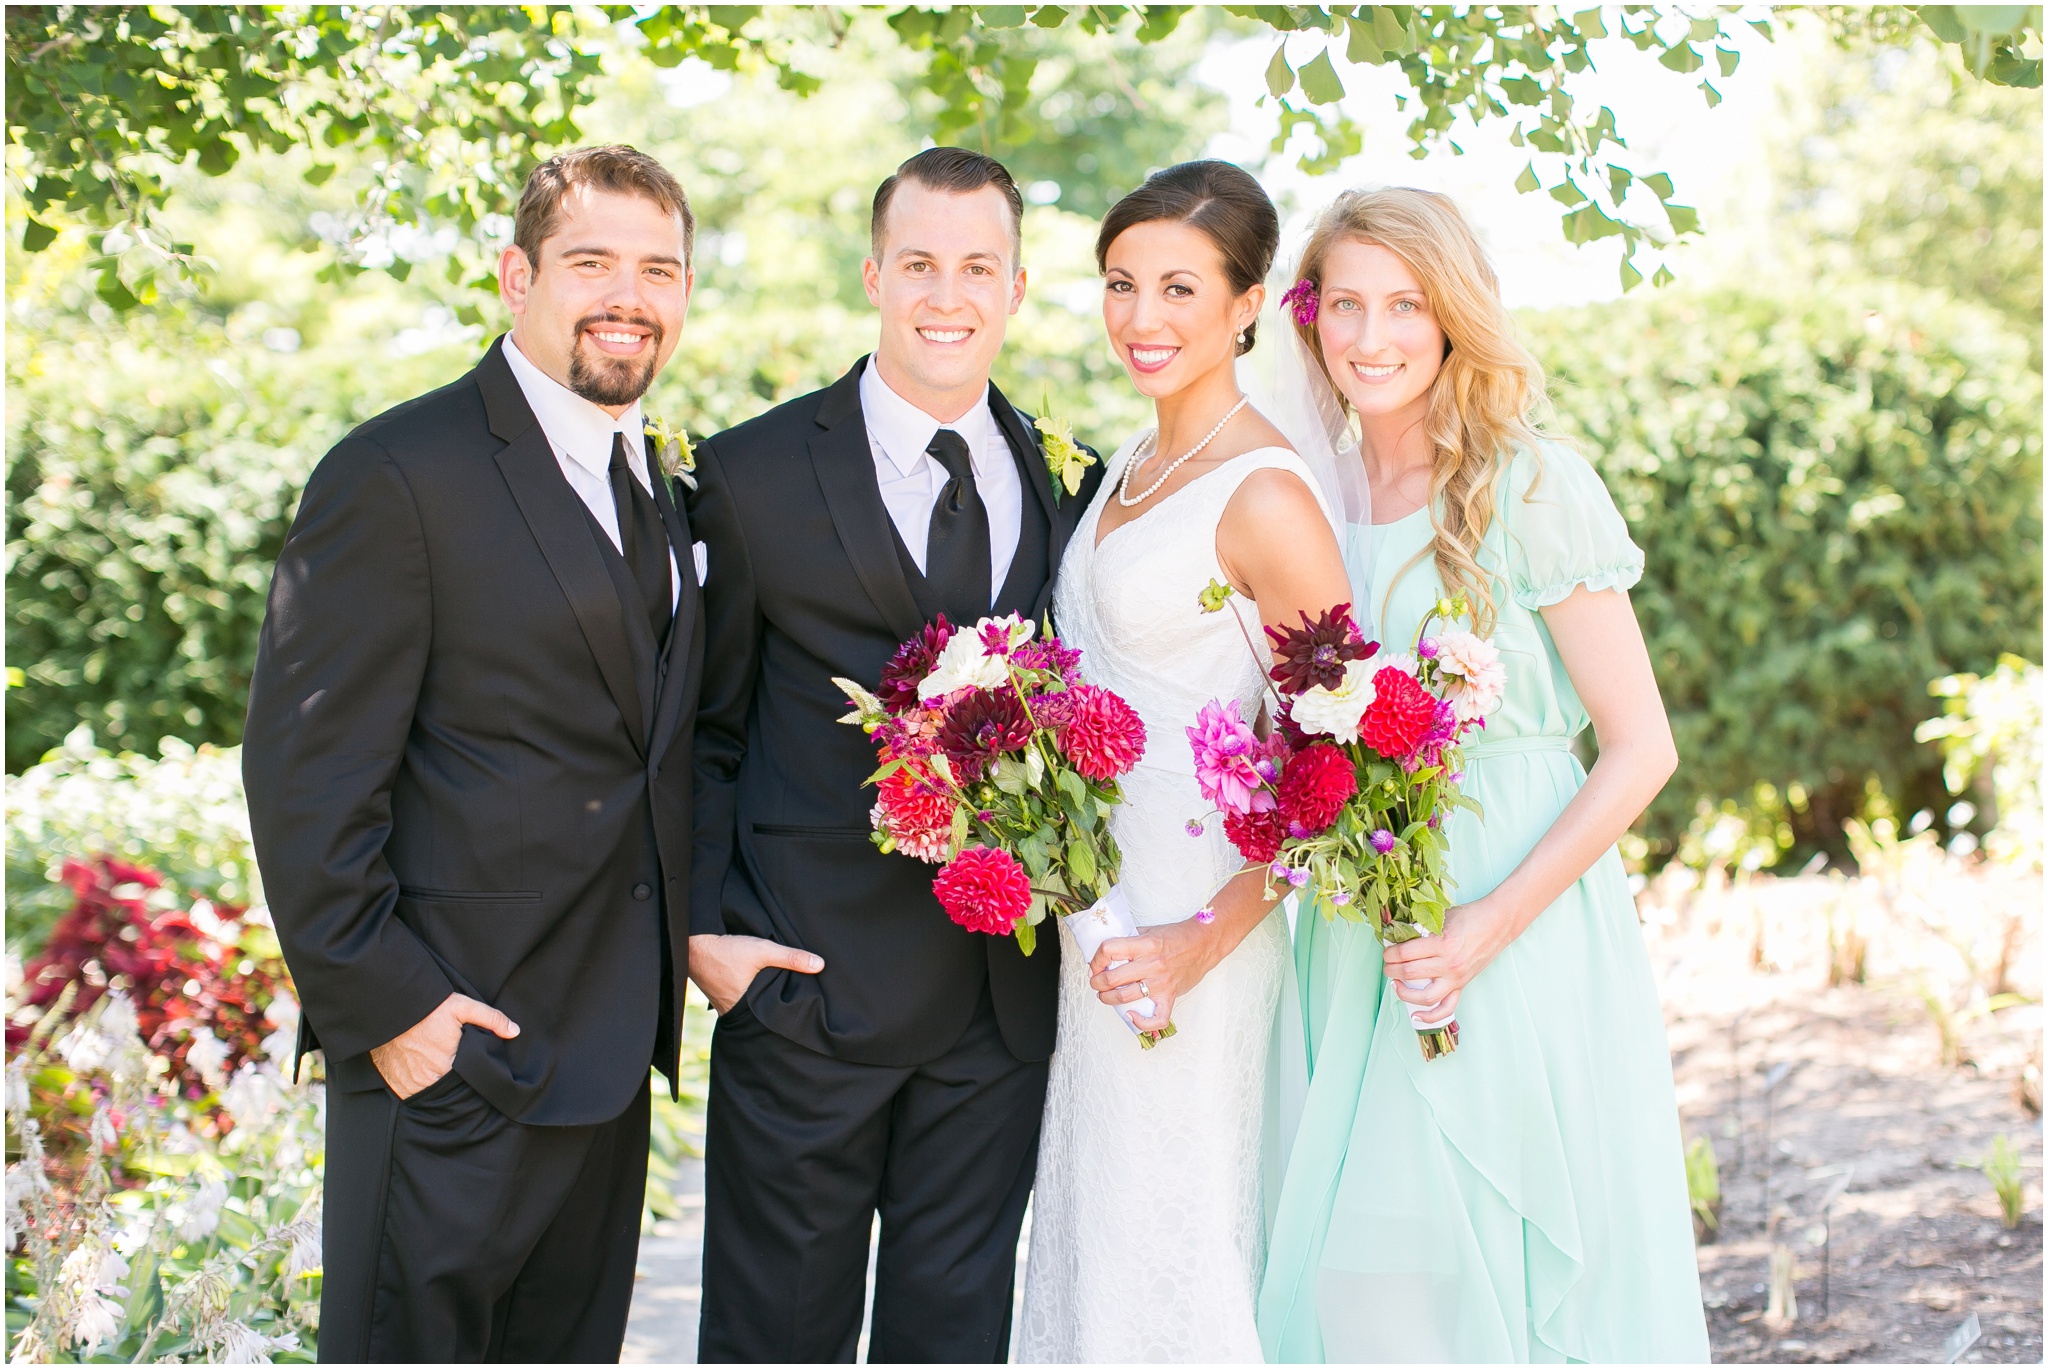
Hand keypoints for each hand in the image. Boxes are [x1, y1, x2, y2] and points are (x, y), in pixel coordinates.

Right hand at [370, 993, 519, 1099]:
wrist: (389, 1007)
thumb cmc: (427, 1008)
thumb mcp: (462, 1006)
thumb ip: (491, 1019)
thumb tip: (514, 1032)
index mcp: (449, 1065)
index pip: (468, 1080)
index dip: (470, 1075)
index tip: (468, 1067)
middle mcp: (428, 1079)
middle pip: (448, 1088)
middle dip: (453, 1081)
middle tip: (451, 1064)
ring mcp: (409, 1084)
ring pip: (428, 1092)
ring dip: (433, 1084)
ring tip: (434, 1067)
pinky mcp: (394, 1083)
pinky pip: (409, 1092)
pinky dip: (414, 1084)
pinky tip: (418, 1070)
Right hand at [687, 934, 823, 1013]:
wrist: (694, 945)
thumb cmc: (726, 951)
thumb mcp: (762, 951)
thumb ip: (790, 957)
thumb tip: (820, 965)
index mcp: (747, 1009)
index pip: (775, 1018)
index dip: (789, 1016)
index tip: (807, 1013)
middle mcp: (736, 1013)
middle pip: (766, 1014)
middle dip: (780, 1011)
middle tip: (802, 1007)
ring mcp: (728, 1006)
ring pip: (755, 1008)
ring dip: (767, 1002)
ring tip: (787, 997)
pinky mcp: (724, 996)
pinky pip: (745, 1001)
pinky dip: (755, 997)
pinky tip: (765, 989)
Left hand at [1089, 917, 1223, 1033]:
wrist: (1204, 943)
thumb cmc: (1178, 936)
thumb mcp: (1150, 931)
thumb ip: (1130, 940)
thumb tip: (1109, 951)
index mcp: (1144, 945)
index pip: (1109, 950)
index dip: (1096, 959)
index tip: (1095, 965)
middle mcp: (1151, 964)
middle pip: (1112, 978)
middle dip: (1097, 983)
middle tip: (1096, 982)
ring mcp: (1161, 982)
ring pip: (1125, 997)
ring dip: (1108, 999)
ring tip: (1105, 996)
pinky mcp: (1170, 996)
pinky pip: (1156, 1018)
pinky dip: (1141, 1023)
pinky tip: (1131, 1016)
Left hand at [1380, 899, 1514, 1024]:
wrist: (1497, 924)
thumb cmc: (1469, 917)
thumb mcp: (1441, 916)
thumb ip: (1420, 925)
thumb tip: (1395, 931)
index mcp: (1442, 943)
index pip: (1405, 953)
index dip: (1389, 953)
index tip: (1386, 950)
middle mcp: (1449, 964)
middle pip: (1409, 973)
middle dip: (1390, 969)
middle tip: (1387, 964)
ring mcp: (1456, 978)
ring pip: (1424, 996)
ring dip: (1403, 992)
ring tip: (1395, 983)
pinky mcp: (1462, 985)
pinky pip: (1446, 1008)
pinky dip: (1430, 1016)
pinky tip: (1416, 1016)